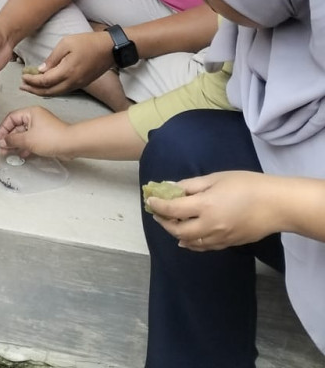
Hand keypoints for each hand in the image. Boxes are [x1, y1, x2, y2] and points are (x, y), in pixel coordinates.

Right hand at [0, 106, 72, 159]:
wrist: (71, 144)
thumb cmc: (52, 138)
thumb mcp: (28, 139)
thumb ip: (13, 140)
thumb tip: (2, 141)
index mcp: (30, 112)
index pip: (11, 118)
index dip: (3, 129)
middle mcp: (35, 118)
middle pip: (17, 127)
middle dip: (9, 138)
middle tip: (3, 148)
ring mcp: (41, 127)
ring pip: (24, 134)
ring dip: (17, 144)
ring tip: (10, 153)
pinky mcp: (46, 137)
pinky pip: (32, 140)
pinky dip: (26, 146)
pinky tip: (22, 154)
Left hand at [20, 31, 114, 96]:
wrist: (110, 49)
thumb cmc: (88, 42)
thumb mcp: (66, 43)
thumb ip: (52, 58)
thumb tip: (41, 69)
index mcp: (67, 71)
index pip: (45, 81)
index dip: (32, 81)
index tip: (22, 76)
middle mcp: (73, 82)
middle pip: (49, 91)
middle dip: (34, 90)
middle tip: (22, 87)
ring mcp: (79, 84)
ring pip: (57, 93)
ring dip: (42, 92)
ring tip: (31, 88)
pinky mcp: (83, 83)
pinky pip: (64, 90)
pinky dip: (53, 90)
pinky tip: (47, 86)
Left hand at [148, 171, 283, 250]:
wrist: (276, 205)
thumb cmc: (246, 185)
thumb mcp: (215, 178)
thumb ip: (191, 186)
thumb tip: (172, 187)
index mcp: (205, 206)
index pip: (173, 209)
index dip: (158, 205)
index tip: (149, 200)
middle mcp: (210, 226)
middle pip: (178, 231)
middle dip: (164, 223)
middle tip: (157, 213)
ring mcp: (220, 238)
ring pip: (191, 242)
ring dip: (176, 234)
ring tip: (170, 224)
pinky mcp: (230, 244)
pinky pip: (205, 246)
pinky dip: (192, 243)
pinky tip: (187, 240)